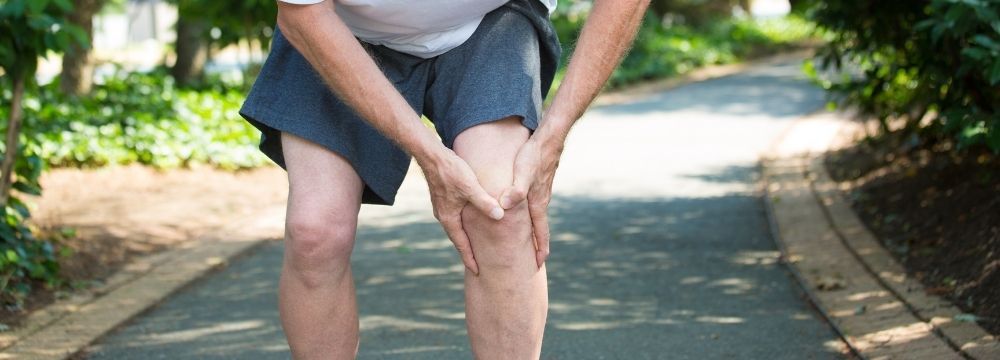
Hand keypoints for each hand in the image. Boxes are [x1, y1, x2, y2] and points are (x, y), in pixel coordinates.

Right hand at [419, 149, 503, 275]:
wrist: (431, 155)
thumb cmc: (451, 171)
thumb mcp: (470, 187)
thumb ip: (485, 202)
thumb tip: (499, 216)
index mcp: (449, 218)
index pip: (461, 244)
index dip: (470, 258)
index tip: (477, 271)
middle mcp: (444, 215)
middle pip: (457, 238)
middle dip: (467, 251)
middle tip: (477, 265)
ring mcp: (442, 207)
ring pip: (456, 227)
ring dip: (465, 238)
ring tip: (475, 246)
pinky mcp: (444, 197)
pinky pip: (455, 217)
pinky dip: (463, 225)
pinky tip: (470, 222)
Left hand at [498, 136, 562, 268]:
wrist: (549, 139)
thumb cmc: (534, 155)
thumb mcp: (522, 172)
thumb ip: (516, 190)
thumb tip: (506, 205)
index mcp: (537, 202)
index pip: (540, 231)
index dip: (540, 248)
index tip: (539, 263)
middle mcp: (541, 200)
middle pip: (541, 228)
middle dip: (539, 245)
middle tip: (537, 260)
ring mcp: (541, 192)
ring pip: (538, 217)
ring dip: (536, 231)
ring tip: (532, 242)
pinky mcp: (539, 183)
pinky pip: (535, 205)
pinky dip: (533, 216)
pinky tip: (527, 213)